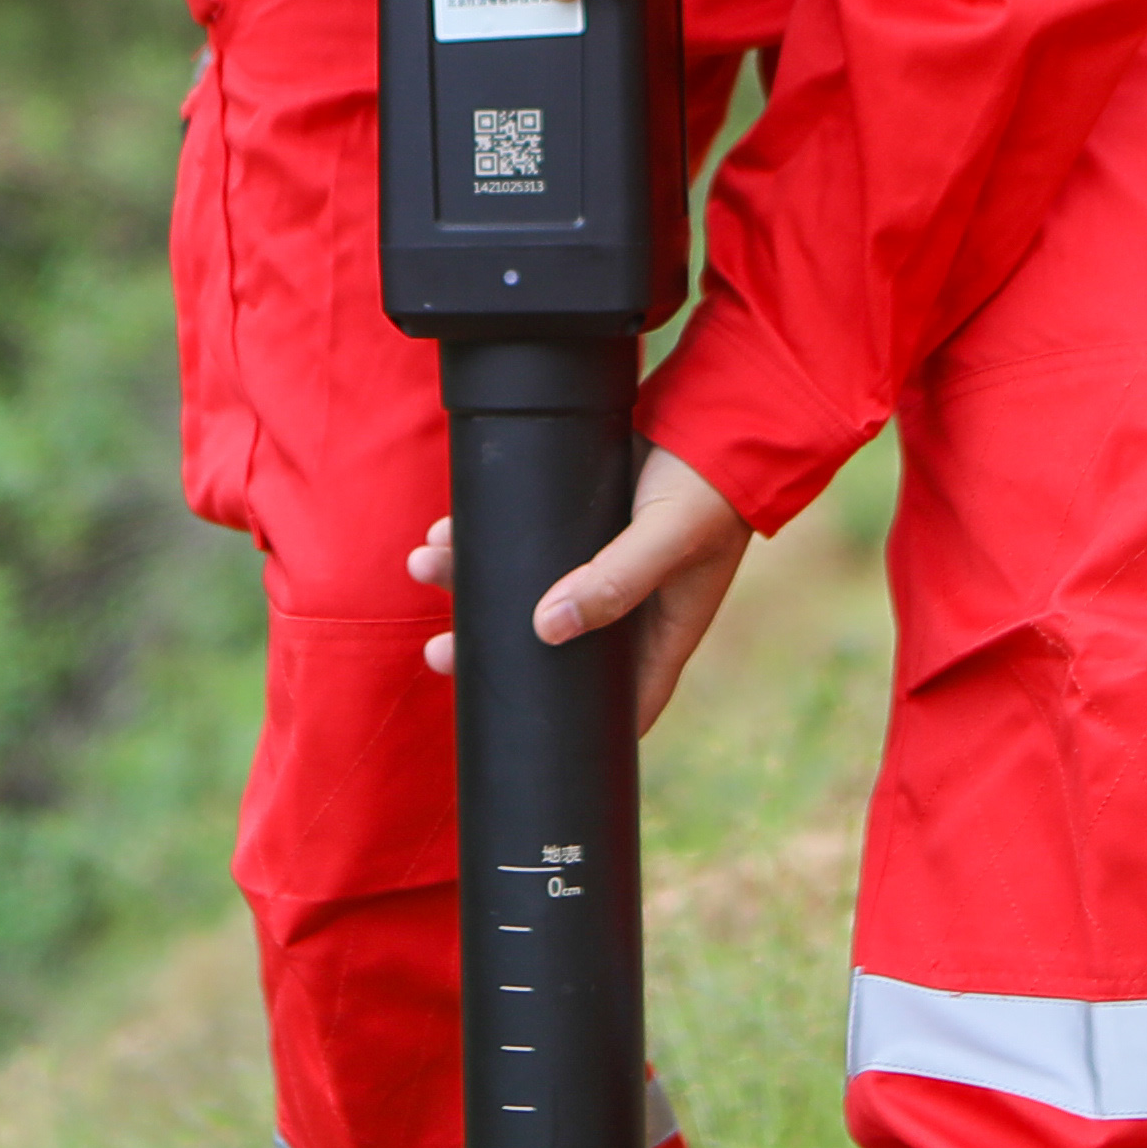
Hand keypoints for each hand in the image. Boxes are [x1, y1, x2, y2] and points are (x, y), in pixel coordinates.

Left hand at [413, 446, 755, 731]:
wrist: (721, 409)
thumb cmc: (712, 485)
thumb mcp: (668, 538)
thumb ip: (616, 581)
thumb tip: (546, 628)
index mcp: (660, 632)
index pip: (618, 707)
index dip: (572, 731)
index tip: (519, 738)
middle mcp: (627, 606)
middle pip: (551, 650)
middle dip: (490, 652)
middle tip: (439, 653)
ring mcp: (601, 563)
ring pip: (527, 591)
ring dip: (473, 585)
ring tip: (425, 565)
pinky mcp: (582, 520)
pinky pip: (526, 542)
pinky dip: (487, 541)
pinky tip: (448, 530)